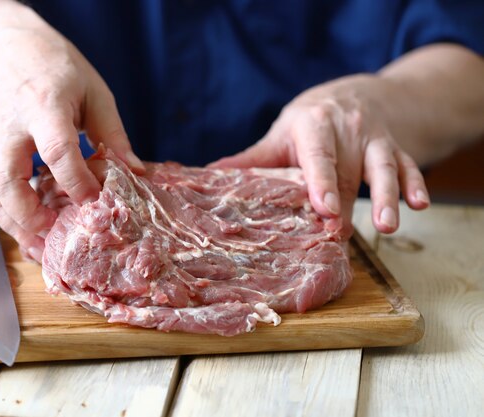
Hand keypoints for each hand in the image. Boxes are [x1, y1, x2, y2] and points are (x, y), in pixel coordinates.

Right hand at [0, 21, 143, 260]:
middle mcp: (9, 127)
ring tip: (41, 246)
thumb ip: (113, 133)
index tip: (95, 202)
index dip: (76, 181)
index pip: (57, 150)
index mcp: (43, 106)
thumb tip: (135, 172)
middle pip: (8, 181)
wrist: (7, 48)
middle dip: (32, 217)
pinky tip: (12, 224)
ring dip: (12, 225)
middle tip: (58, 235)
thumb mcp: (94, 92)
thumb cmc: (56, 68)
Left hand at [210, 74, 429, 234]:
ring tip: (388, 225)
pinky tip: (420, 205)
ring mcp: (374, 140)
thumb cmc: (309, 121)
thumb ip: (252, 158)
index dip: (320, 181)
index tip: (322, 207)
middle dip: (348, 203)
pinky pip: (408, 166)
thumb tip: (209, 174)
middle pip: (348, 170)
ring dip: (387, 196)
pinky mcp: (394, 148)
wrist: (353, 93)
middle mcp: (348, 130)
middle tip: (342, 233)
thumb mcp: (280, 134)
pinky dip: (415, 184)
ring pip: (384, 167)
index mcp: (314, 126)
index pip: (318, 156)